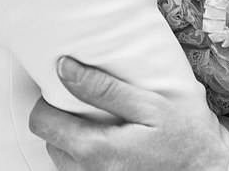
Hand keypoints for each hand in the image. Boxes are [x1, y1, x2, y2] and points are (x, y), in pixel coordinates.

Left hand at [29, 57, 228, 170]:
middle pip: (49, 140)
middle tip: (86, 99)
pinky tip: (110, 139)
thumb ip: (103, 88)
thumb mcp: (148, 104)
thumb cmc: (185, 138)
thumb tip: (64, 68)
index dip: (48, 98)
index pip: (42, 122)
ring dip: (73, 136)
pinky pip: (80, 170)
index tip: (65, 82)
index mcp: (95, 151)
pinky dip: (86, 153)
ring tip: (101, 119)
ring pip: (62, 157)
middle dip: (61, 116)